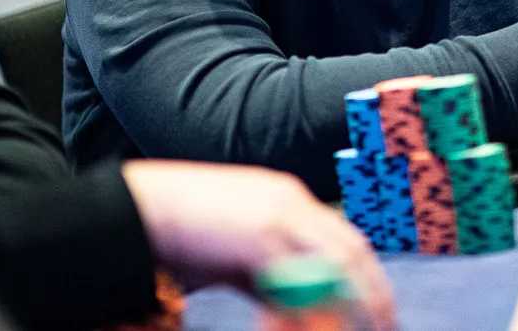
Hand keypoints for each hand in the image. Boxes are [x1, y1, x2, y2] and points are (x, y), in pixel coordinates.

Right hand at [120, 161, 394, 330]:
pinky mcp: (260, 233)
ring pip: (335, 263)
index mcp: (287, 199)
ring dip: (351, 302)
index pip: (343, 238)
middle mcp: (291, 202)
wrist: (135, 210)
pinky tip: (313, 328)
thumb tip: (294, 309)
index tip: (376, 308)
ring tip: (363, 330)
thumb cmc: (178, 234)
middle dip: (370, 291)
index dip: (364, 275)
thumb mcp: (234, 255)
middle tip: (383, 325)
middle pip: (350, 249)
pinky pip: (298, 278)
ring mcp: (278, 215)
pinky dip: (309, 308)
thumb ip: (267, 276)